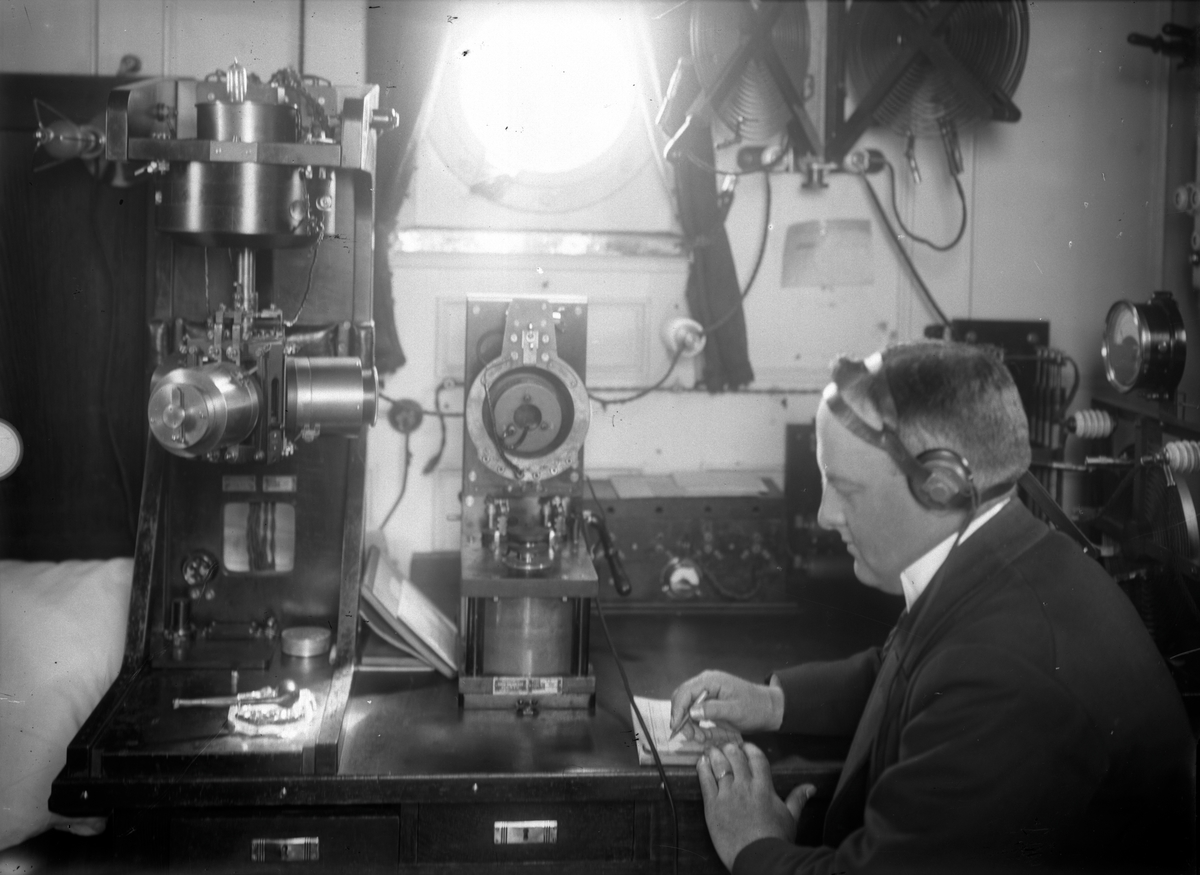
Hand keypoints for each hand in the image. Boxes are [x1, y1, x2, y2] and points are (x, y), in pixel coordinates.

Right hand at [669, 670, 783, 743]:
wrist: (768, 709)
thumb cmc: (754, 708)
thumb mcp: (735, 711)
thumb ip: (713, 710)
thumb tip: (691, 712)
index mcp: (710, 681)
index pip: (685, 692)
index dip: (677, 709)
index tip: (676, 727)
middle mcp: (705, 683)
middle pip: (682, 699)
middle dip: (683, 718)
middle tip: (692, 736)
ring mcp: (707, 692)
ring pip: (687, 707)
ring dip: (690, 724)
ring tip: (701, 737)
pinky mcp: (709, 702)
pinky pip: (695, 712)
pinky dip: (696, 724)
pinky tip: (704, 734)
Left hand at [698, 741, 815, 870]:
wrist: (758, 858)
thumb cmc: (776, 839)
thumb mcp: (791, 817)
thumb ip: (798, 798)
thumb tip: (811, 787)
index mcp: (764, 786)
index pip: (756, 758)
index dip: (750, 748)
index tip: (745, 746)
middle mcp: (745, 786)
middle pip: (735, 757)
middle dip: (730, 748)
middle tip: (726, 745)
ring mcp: (727, 795)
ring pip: (719, 765)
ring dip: (715, 754)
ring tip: (712, 749)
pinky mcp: (712, 806)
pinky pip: (705, 782)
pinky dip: (702, 769)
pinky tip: (701, 762)